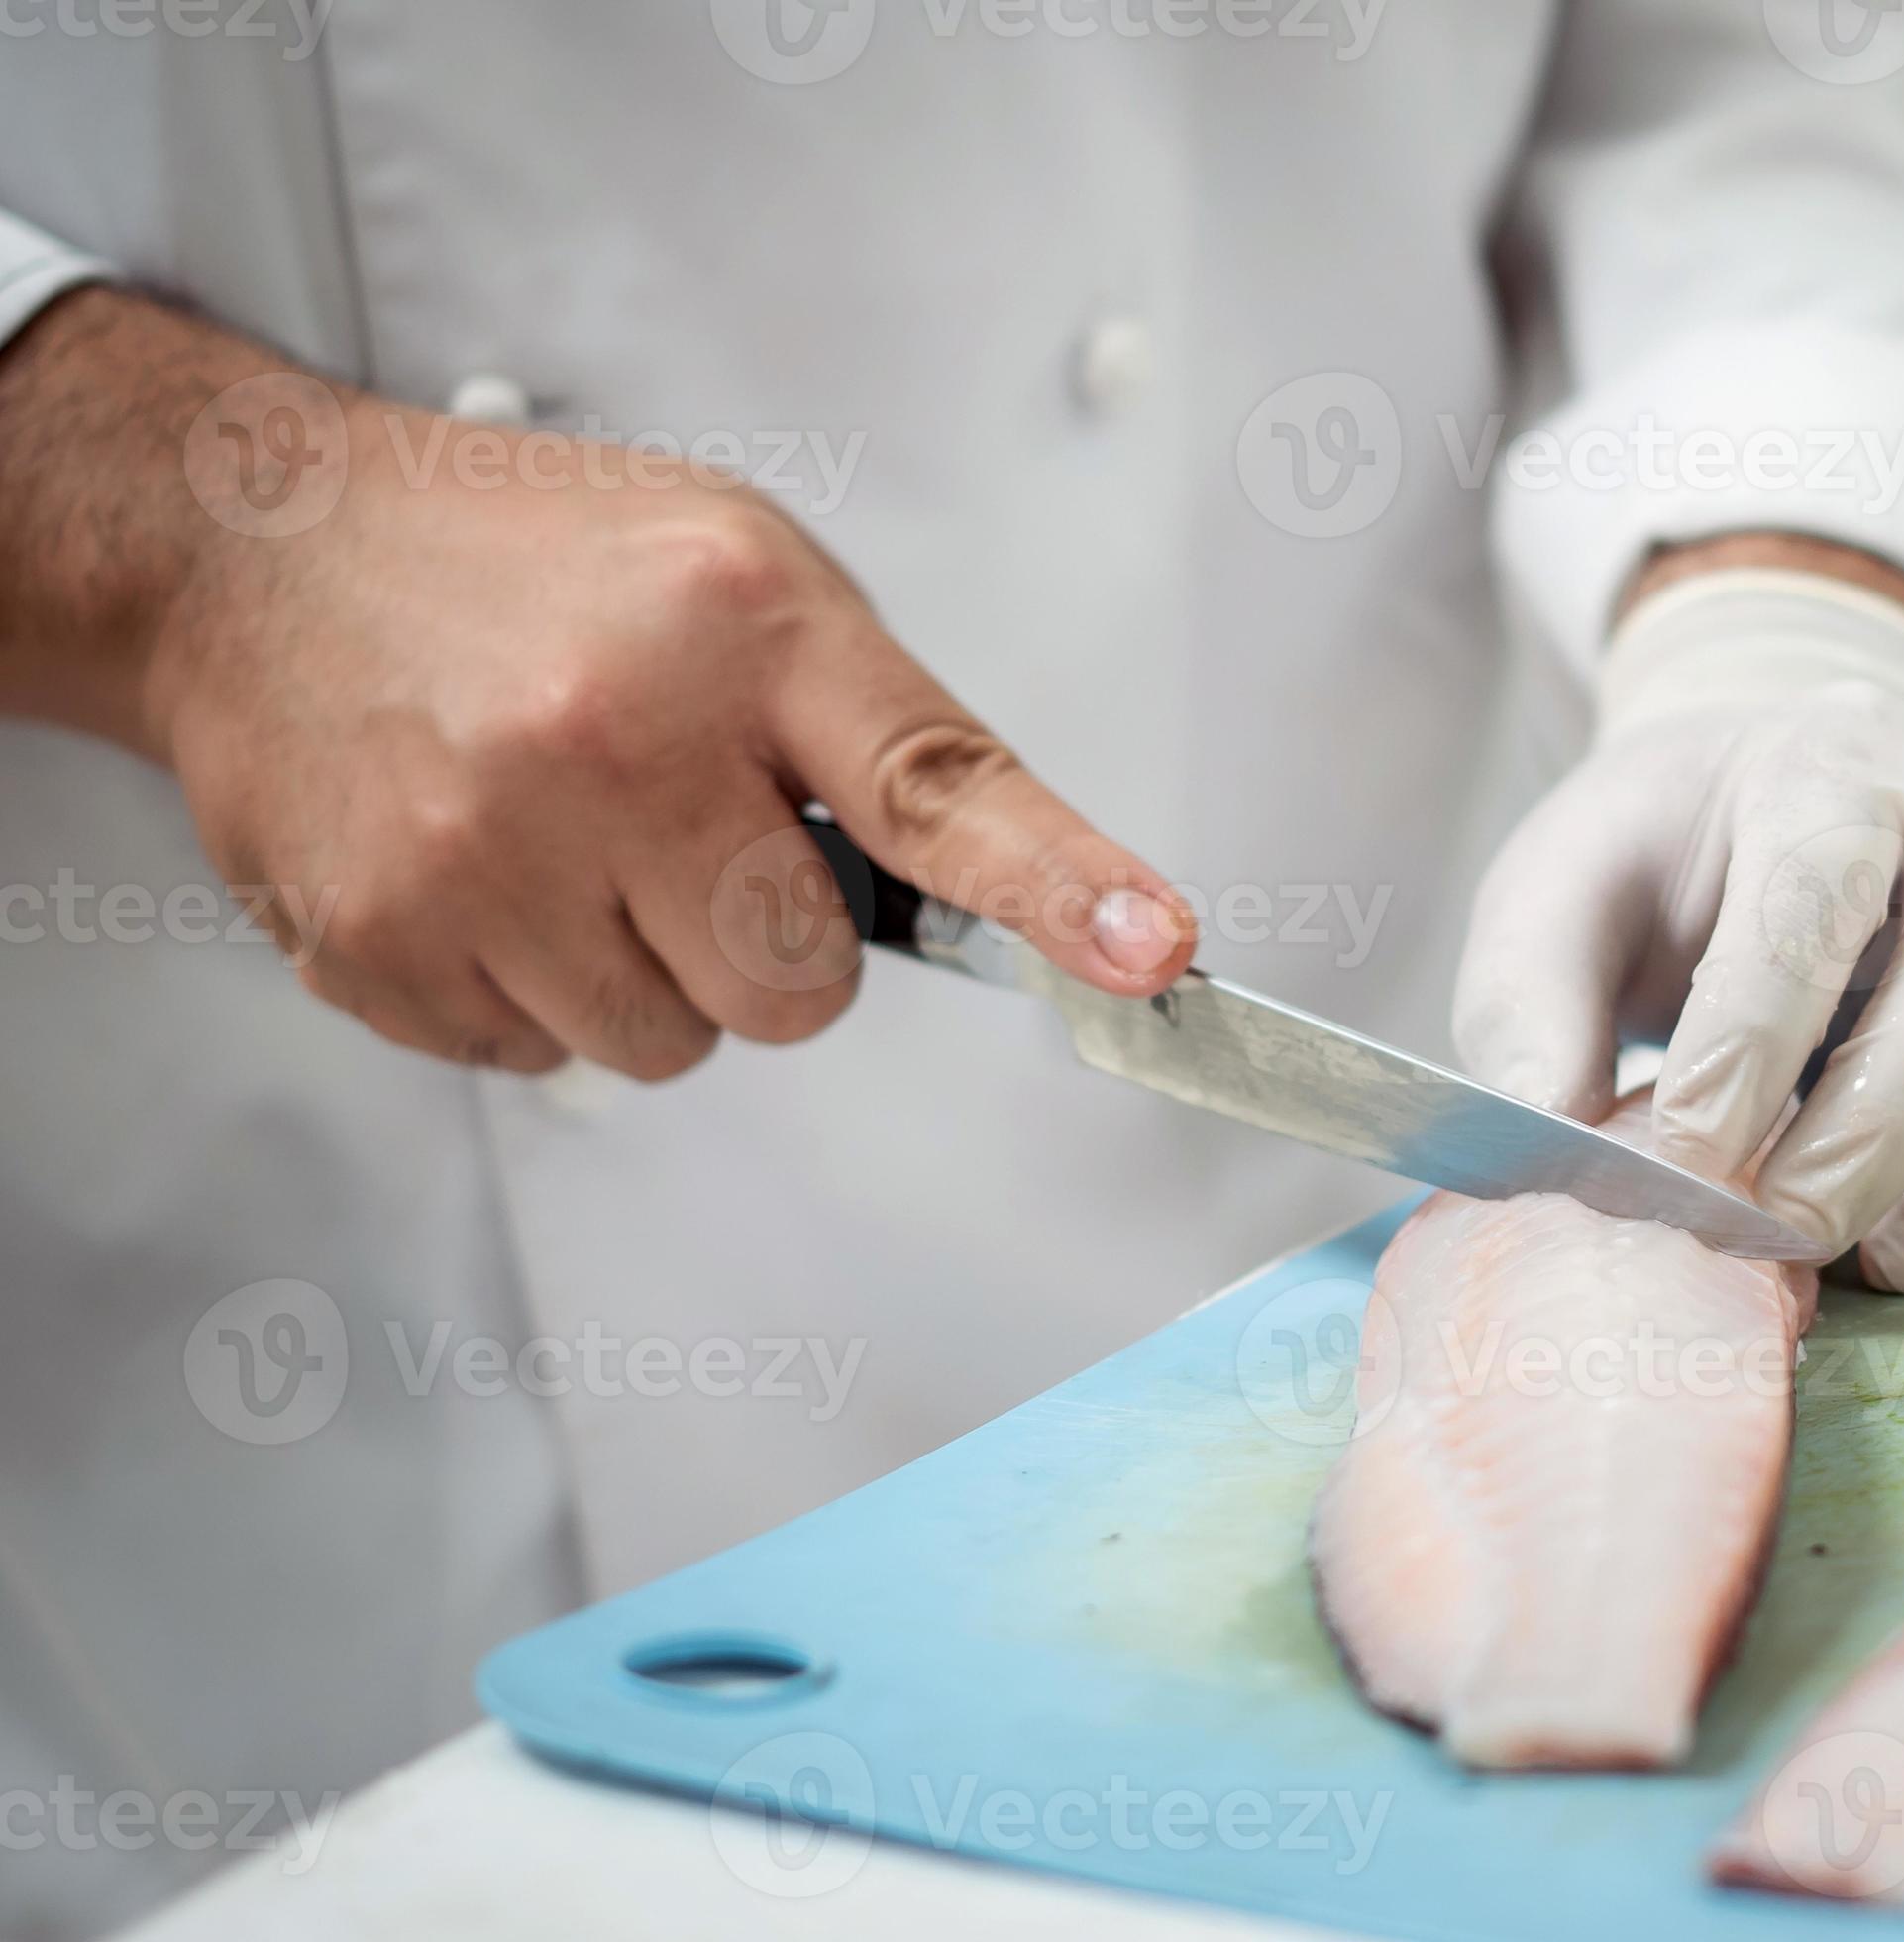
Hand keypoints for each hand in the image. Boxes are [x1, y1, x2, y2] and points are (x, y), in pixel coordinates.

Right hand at [0, 290, 1194, 1075]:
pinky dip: (527, 990)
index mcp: (744, 623)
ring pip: (669, 1047)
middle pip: (798, 993)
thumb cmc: (538, 563)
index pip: (936, 786)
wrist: (262, 548)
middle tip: (693, 842)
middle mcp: (615, 735)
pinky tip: (479, 867)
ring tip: (567, 839)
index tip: (1154, 952)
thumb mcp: (738, 573)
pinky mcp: (380, 937)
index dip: (1060, 885)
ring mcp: (485, 848)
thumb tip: (1004, 906)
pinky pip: (538, 1059)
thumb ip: (866, 726)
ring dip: (644, 974)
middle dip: (769, 948)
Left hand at [1454, 561, 1903, 1288]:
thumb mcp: (1561, 893)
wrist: (1816, 799)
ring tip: (1887, 1256)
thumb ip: (1528, 1008)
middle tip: (1786, 1235)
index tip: (1686, 1165)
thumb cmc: (1680, 865)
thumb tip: (1546, 1149)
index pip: (1817, 891)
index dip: (1754, 1039)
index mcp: (1829, 766)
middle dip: (1885, 1126)